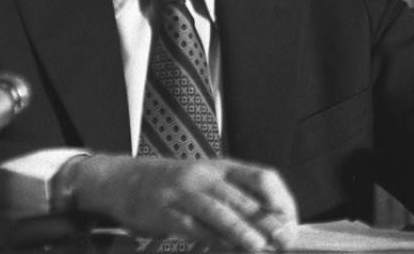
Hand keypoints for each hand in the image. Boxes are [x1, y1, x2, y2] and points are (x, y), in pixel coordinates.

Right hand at [67, 155, 297, 250]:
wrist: (122, 180)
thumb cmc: (172, 185)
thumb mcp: (206, 182)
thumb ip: (234, 199)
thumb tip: (269, 227)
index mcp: (222, 168)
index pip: (262, 177)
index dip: (281, 200)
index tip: (292, 223)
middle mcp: (205, 176)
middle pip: (243, 197)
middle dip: (267, 221)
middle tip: (285, 240)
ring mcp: (183, 193)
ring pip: (218, 210)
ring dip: (241, 230)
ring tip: (259, 246)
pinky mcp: (164, 212)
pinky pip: (192, 226)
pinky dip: (211, 239)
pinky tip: (224, 249)